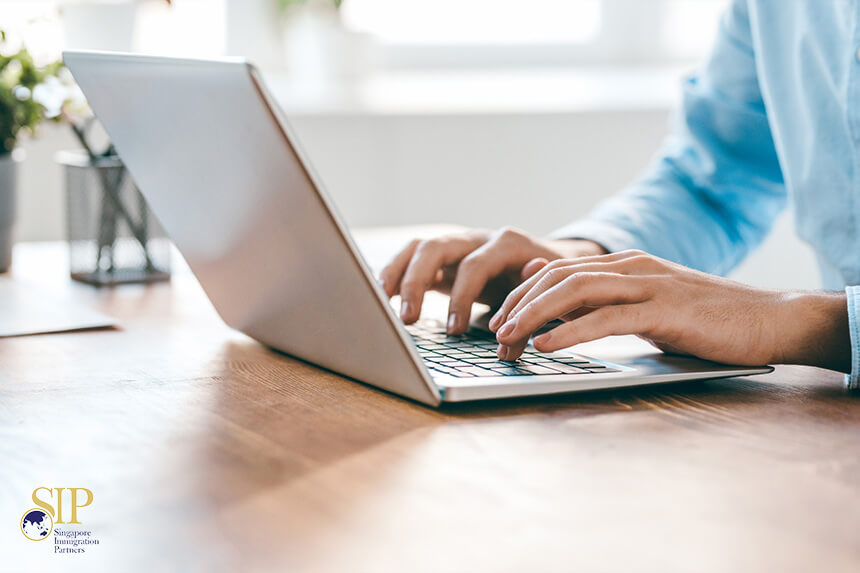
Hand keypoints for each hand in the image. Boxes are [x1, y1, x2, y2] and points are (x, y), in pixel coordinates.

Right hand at [378, 227, 605, 333]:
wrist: (554, 263)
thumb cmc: (551, 281)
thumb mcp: (551, 287)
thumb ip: (536, 293)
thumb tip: (525, 296)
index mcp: (506, 243)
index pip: (474, 265)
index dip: (461, 298)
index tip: (454, 331)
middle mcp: (477, 238)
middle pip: (435, 247)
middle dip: (416, 282)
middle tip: (408, 318)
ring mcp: (458, 246)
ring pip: (418, 248)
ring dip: (397, 273)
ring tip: (381, 302)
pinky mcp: (445, 259)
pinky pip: (413, 259)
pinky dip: (395, 274)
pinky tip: (381, 295)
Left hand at [489, 249, 850, 371]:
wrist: (768, 319)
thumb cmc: (706, 320)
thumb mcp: (646, 307)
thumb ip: (604, 300)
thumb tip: (554, 298)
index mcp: (625, 265)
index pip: (558, 271)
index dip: (522, 293)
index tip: (499, 318)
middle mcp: (631, 267)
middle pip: (558, 277)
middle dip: (519, 303)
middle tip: (494, 332)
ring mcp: (648, 285)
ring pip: (576, 291)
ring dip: (535, 315)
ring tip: (508, 337)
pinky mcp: (665, 310)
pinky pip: (607, 318)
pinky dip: (570, 332)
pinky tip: (547, 345)